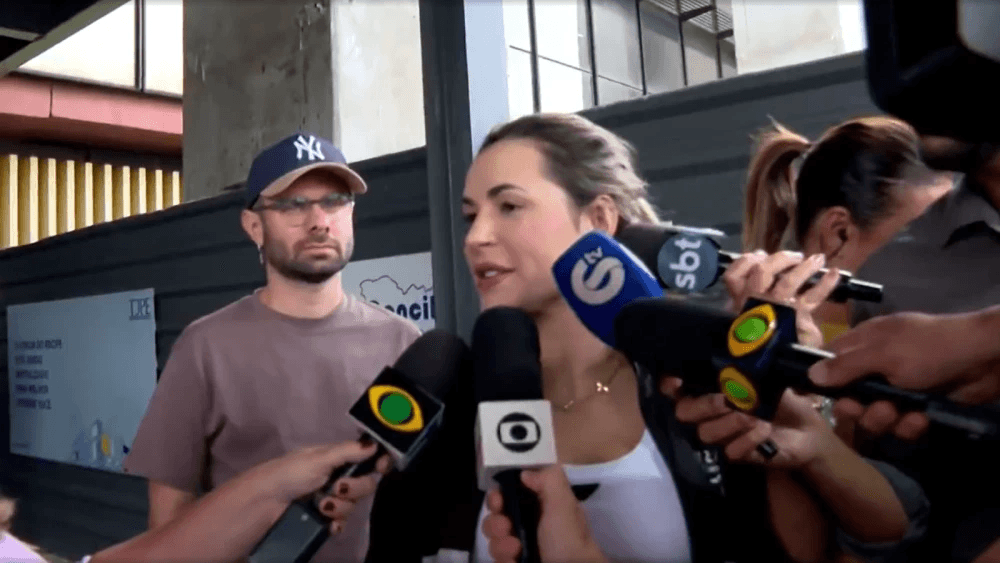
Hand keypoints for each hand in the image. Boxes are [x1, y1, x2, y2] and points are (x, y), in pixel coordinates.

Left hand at [250, 440, 391, 533]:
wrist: (262, 506)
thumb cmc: (288, 474)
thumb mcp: (318, 458)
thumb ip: (348, 452)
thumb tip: (374, 443)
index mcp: (334, 459)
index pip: (364, 458)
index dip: (376, 462)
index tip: (382, 466)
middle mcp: (334, 478)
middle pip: (364, 484)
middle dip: (355, 487)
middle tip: (338, 487)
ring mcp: (328, 501)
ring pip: (353, 506)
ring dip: (340, 507)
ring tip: (321, 506)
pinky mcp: (321, 521)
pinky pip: (341, 524)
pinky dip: (335, 524)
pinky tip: (326, 524)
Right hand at [481, 465, 606, 562]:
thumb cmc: (568, 538)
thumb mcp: (564, 503)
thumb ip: (549, 479)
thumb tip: (525, 473)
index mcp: (541, 505)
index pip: (511, 494)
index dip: (499, 496)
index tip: (498, 500)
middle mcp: (529, 523)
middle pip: (497, 516)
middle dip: (496, 522)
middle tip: (506, 528)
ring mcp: (522, 545)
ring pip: (495, 539)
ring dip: (500, 543)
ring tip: (515, 550)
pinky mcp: (516, 561)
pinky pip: (499, 558)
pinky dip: (503, 560)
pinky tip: (515, 561)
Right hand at [665, 377, 833, 468]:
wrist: (807, 430)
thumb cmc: (781, 398)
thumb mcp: (766, 376)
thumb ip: (747, 362)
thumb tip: (742, 330)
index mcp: (709, 390)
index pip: (674, 389)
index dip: (670, 385)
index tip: (677, 382)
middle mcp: (708, 413)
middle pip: (684, 413)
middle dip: (705, 405)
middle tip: (729, 399)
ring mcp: (721, 435)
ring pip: (705, 433)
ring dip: (731, 423)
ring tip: (755, 415)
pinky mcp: (737, 454)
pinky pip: (730, 451)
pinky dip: (747, 440)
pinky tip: (764, 431)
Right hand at [722, 250, 840, 347]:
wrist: (772, 370)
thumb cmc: (760, 346)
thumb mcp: (748, 321)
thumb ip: (748, 296)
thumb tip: (758, 267)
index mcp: (741, 303)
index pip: (733, 276)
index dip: (746, 261)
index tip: (760, 256)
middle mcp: (755, 302)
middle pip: (762, 271)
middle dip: (779, 259)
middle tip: (794, 257)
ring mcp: (776, 308)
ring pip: (788, 280)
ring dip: (805, 267)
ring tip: (818, 260)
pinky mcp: (796, 316)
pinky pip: (812, 297)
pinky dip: (826, 284)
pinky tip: (835, 275)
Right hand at [809, 311, 999, 439]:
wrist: (985, 360)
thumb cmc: (929, 349)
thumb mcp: (883, 355)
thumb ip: (845, 367)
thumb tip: (809, 374)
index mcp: (864, 344)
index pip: (829, 362)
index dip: (819, 379)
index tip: (809, 396)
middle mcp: (876, 367)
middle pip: (848, 397)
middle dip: (859, 409)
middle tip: (872, 408)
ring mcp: (897, 388)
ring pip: (874, 415)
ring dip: (886, 419)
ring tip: (903, 412)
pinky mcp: (918, 407)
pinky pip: (900, 425)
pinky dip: (910, 425)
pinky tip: (922, 418)